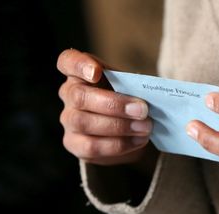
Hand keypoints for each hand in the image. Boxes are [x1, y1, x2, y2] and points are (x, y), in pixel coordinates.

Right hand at [57, 49, 154, 165]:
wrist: (126, 129)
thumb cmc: (126, 99)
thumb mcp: (129, 86)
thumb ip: (133, 85)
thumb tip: (150, 93)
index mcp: (80, 73)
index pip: (68, 61)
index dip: (79, 65)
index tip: (97, 72)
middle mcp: (69, 95)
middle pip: (79, 96)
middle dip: (114, 104)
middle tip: (143, 110)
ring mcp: (69, 120)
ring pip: (84, 123)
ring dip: (119, 126)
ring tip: (145, 127)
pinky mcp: (74, 144)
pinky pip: (92, 146)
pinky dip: (119, 144)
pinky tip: (138, 139)